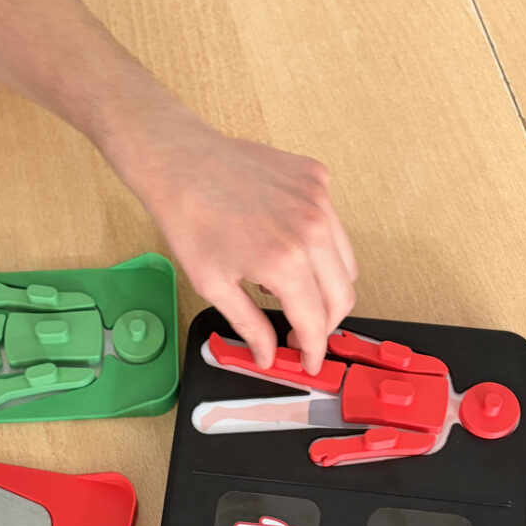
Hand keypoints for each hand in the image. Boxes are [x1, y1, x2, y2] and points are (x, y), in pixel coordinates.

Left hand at [121, 119, 357, 373]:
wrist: (181, 163)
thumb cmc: (190, 220)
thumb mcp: (214, 285)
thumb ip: (250, 325)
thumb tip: (267, 356)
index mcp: (285, 262)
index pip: (316, 322)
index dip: (312, 350)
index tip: (308, 362)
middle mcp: (311, 229)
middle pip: (343, 296)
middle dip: (324, 324)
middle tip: (300, 334)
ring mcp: (318, 200)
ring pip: (345, 262)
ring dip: (326, 286)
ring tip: (288, 288)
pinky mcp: (317, 179)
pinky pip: (334, 225)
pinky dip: (319, 245)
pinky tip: (286, 247)